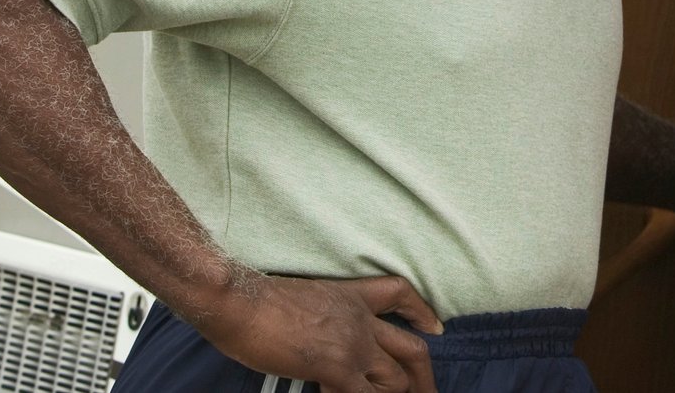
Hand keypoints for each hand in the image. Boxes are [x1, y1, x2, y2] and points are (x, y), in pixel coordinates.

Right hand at [199, 272, 442, 392]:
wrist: (241, 301)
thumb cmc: (258, 300)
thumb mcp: (305, 298)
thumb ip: (325, 317)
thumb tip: (326, 340)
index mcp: (351, 296)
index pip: (400, 294)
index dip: (422, 312)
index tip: (434, 326)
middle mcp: (359, 319)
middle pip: (412, 349)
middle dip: (424, 378)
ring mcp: (352, 344)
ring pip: (395, 380)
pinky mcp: (336, 367)